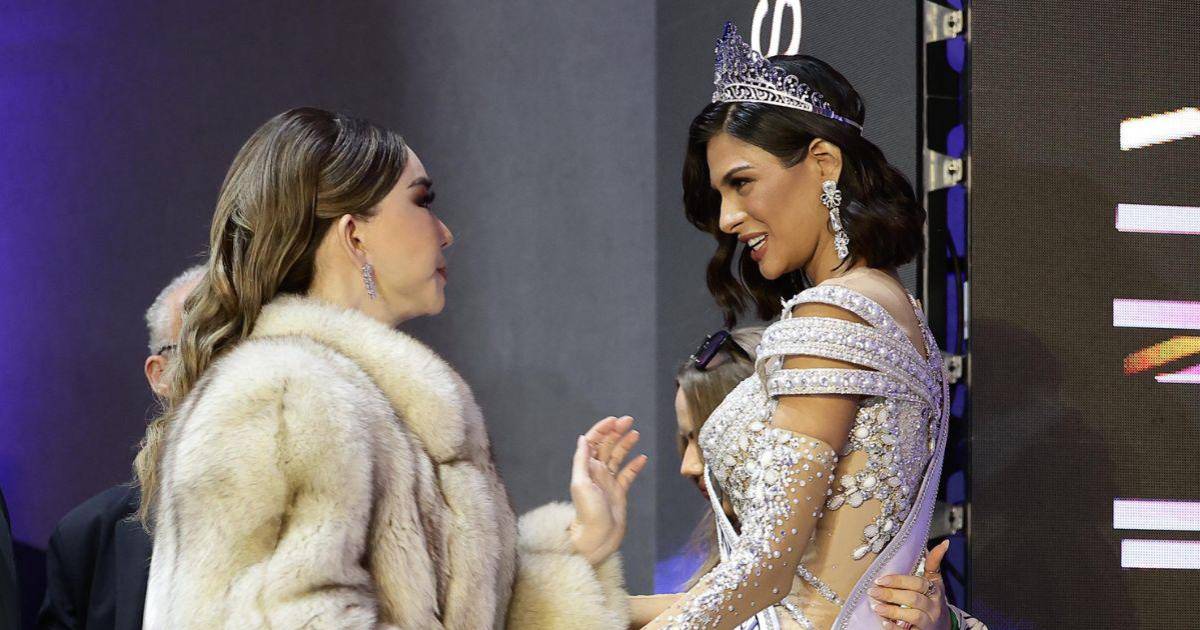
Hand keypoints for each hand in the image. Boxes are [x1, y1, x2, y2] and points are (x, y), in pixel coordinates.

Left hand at [568, 416, 647, 564]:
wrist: (597, 538)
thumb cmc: (587, 513)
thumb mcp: (581, 484)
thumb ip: (581, 460)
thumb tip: (583, 438)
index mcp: (587, 468)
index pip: (594, 442)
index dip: (603, 429)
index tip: (616, 420)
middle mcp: (597, 472)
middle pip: (607, 446)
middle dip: (617, 432)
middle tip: (629, 421)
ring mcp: (608, 482)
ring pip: (618, 457)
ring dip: (625, 444)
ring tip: (636, 433)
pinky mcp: (619, 492)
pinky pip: (627, 474)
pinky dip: (634, 465)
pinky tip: (642, 458)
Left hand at [868, 539, 951, 629]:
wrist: (943, 627)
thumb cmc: (934, 601)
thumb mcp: (935, 582)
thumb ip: (934, 563)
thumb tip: (943, 544)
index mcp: (935, 590)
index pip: (918, 583)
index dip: (899, 580)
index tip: (881, 579)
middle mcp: (933, 606)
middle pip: (913, 598)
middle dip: (891, 594)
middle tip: (873, 591)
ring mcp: (928, 621)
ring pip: (913, 615)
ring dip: (893, 611)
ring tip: (877, 606)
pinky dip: (895, 628)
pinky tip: (885, 623)